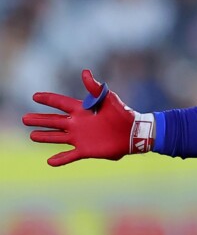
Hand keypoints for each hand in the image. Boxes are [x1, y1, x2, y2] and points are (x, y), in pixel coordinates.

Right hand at [22, 69, 143, 166]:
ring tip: (32, 135)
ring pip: (57, 137)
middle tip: (25, 118)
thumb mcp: (109, 99)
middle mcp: (78, 124)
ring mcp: (80, 137)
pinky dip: (60, 159)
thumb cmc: (123, 114)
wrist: (134, 133)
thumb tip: (84, 72)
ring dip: (45, 137)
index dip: (48, 99)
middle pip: (54, 121)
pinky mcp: (86, 150)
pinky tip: (50, 162)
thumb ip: (95, 88)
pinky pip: (70, 155)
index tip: (35, 96)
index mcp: (83, 110)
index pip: (61, 103)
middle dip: (40, 119)